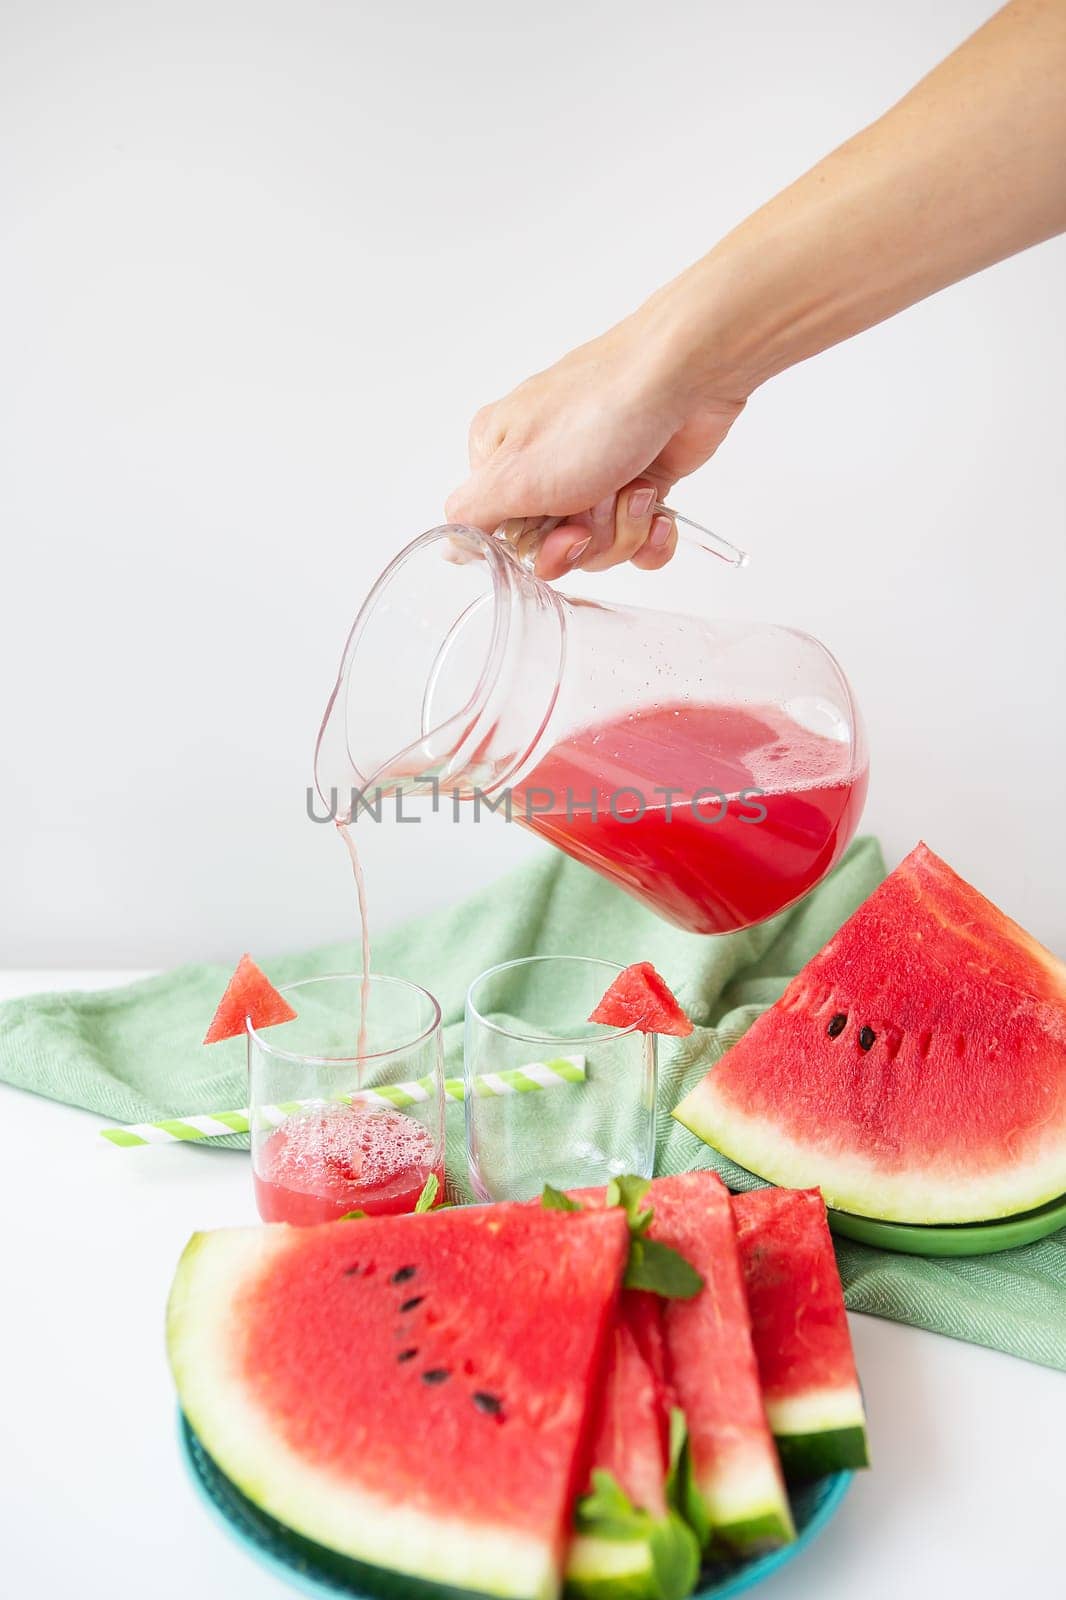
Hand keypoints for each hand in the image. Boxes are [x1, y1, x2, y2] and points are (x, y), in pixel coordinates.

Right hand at [444, 303, 746, 579]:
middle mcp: (542, 466)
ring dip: (625, 527)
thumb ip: (471, 516)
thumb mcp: (512, 475)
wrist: (684, 376)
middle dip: (590, 538)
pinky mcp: (638, 479)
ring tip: (635, 486)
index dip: (542, 550)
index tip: (567, 531)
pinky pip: (640, 539)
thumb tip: (452, 545)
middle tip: (603, 500)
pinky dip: (654, 533)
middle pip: (556, 548)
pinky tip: (659, 509)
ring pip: (602, 547)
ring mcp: (593, 473)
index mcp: (498, 459)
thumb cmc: (596, 414)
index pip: (505, 540)